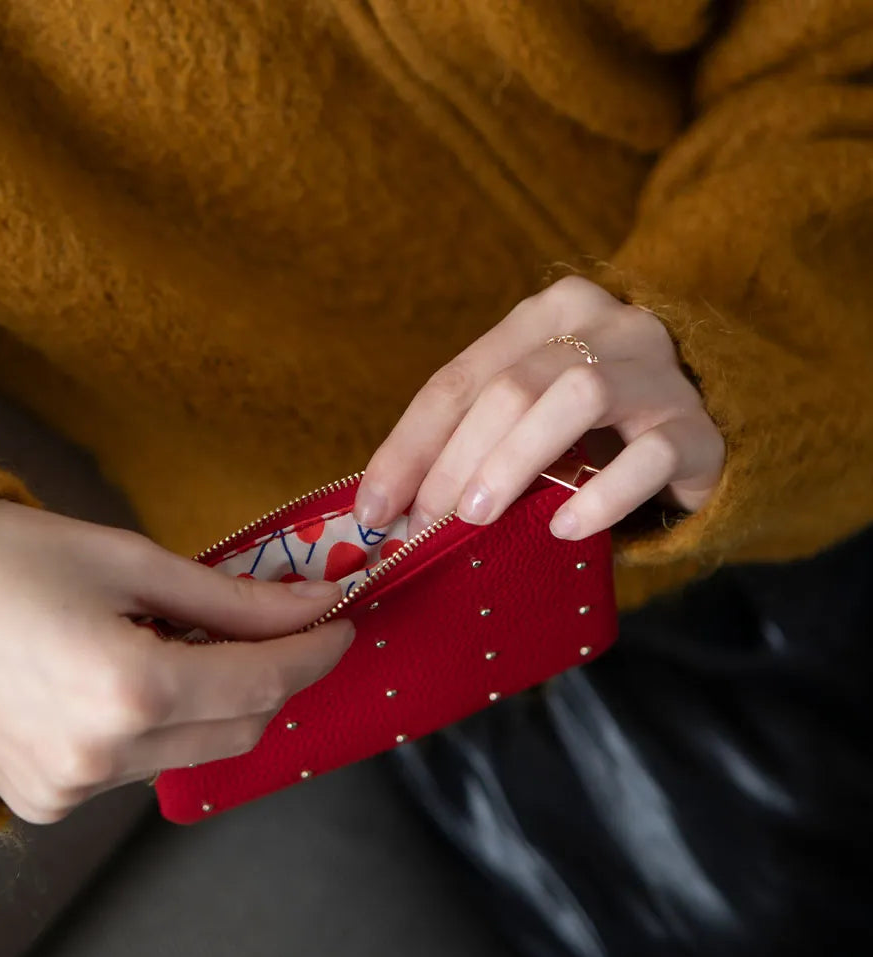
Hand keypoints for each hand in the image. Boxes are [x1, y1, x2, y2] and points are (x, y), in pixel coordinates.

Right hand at [0, 500, 353, 823]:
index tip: (341, 624)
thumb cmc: (8, 563)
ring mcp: (75, 787)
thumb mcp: (130, 562)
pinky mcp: (53, 799)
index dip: (315, 653)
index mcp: (129, 689)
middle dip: (278, 678)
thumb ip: (233, 599)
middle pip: (244, 728)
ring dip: (222, 702)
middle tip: (287, 630)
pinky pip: (146, 765)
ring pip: (199, 751)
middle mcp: (104, 755)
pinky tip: (146, 678)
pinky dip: (170, 725)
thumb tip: (314, 604)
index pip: (264, 683)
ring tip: (197, 645)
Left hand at [355, 276, 723, 539]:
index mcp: (551, 312)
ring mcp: (658, 373)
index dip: (409, 446)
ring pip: (578, 396)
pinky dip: (601, 494)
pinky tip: (565, 528)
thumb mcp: (525, 422)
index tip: (374, 510)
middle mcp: (609, 325)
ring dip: (515, 460)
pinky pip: (651, 455)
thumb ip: (470, 439)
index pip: (460, 378)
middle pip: (513, 385)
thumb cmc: (594, 436)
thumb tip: (385, 505)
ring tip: (478, 519)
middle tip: (425, 523)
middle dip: (455, 459)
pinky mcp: (698, 429)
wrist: (699, 440)